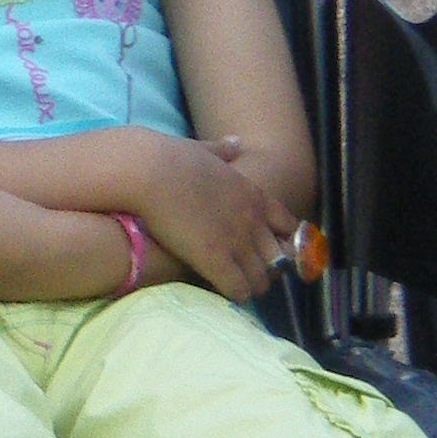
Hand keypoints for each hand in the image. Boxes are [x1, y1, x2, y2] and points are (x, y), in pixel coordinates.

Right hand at [133, 136, 298, 300]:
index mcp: (252, 193)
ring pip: (261, 279)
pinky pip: (239, 289)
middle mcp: (252, 219)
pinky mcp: (215, 260)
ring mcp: (236, 241)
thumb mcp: (204, 150)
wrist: (150, 171)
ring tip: (238, 288)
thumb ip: (223, 150)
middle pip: (279, 257)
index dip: (280, 241)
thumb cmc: (169, 157)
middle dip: (268, 269)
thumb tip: (236, 142)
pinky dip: (235, 294)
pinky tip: (223, 293)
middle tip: (251, 274)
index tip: (268, 249)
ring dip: (252, 285)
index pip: (286, 225)